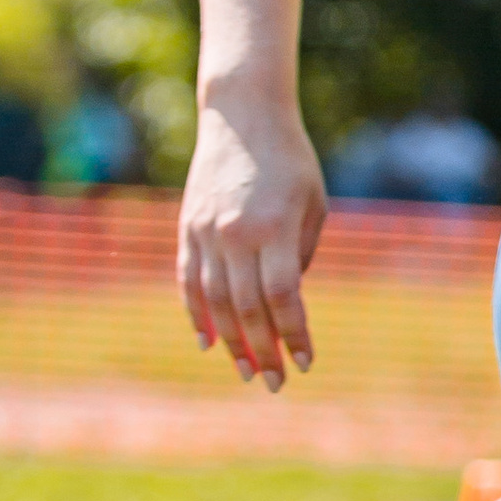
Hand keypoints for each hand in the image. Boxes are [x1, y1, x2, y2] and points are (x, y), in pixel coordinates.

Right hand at [178, 96, 326, 388]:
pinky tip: (208, 341)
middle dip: (264, 351)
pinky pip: (189, 281)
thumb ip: (300, 256)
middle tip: (275, 383)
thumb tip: (286, 305)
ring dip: (231, 342)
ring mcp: (205, 232)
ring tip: (246, 371)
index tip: (307, 361)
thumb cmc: (292, 162)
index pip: (283, 296)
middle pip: (247, 307)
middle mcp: (236, 233)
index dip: (294, 333)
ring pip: (214, 302)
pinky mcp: (187, 228)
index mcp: (275, 227)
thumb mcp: (312, 206)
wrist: (242, 117)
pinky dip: (197, 314)